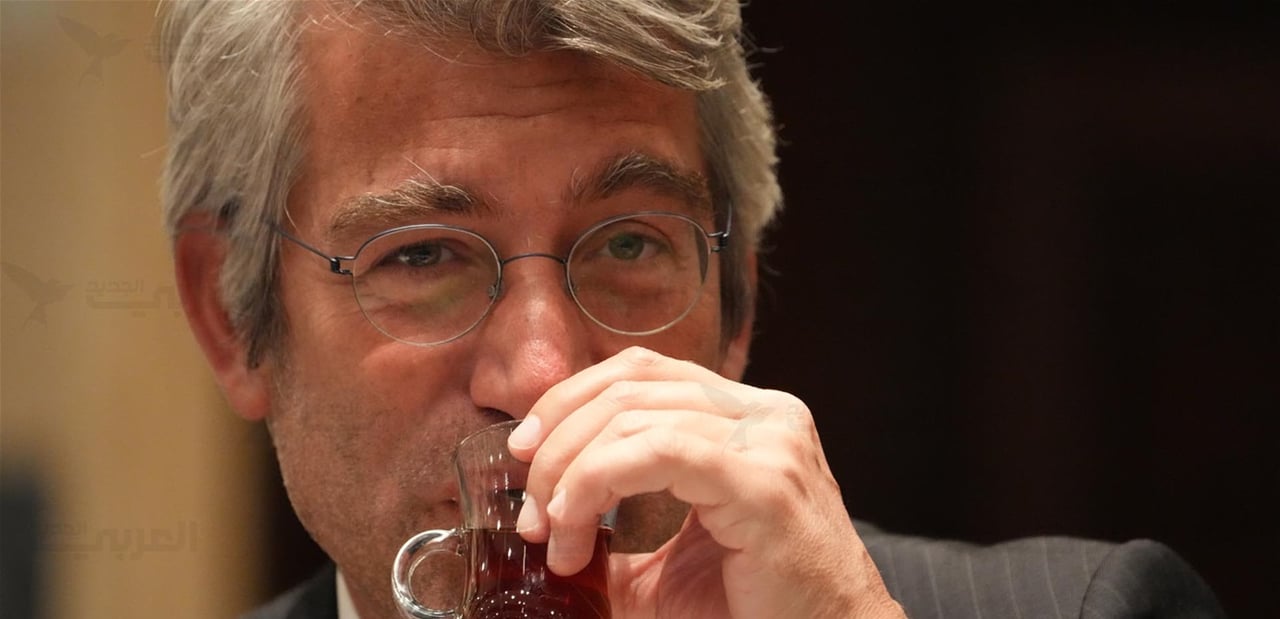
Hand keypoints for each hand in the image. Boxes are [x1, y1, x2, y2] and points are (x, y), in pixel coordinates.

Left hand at [509, 347, 903, 617]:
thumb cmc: (757, 610)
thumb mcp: (671, 562)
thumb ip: (618, 529)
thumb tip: (543, 521)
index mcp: (747, 418)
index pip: (643, 371)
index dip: (571, 399)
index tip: (526, 452)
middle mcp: (765, 415)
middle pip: (631, 383)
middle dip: (559, 439)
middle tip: (531, 509)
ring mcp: (770, 441)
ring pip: (635, 416)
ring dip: (571, 473)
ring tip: (555, 535)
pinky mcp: (763, 481)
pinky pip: (659, 451)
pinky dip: (597, 483)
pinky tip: (578, 531)